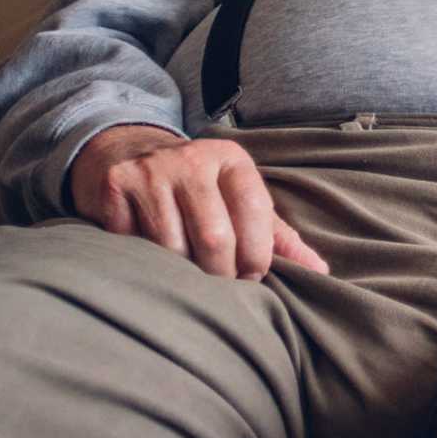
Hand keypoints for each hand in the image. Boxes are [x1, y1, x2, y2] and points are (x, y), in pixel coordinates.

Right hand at [69, 124, 327, 279]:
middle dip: (220, 274)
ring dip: (179, 272)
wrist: (129, 152)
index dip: (257, 255)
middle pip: (215, 237)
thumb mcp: (240, 200)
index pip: (255, 212)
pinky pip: (131, 242)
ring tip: (182, 269)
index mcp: (233, 160)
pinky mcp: (117, 183)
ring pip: (171, 248)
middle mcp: (195, 158)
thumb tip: (320, 272)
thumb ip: (278, 237)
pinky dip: (140, 259)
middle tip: (218, 285)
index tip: (253, 277)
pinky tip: (145, 251)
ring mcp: (152, 169)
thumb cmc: (199, 190)